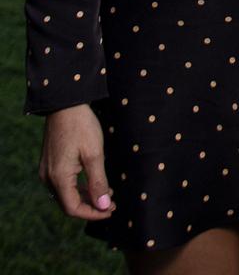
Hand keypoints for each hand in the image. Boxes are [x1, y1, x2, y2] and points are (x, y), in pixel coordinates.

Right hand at [40, 104, 114, 220]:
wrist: (66, 103)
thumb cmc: (81, 126)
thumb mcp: (94, 154)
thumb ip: (98, 182)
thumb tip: (104, 206)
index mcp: (58, 178)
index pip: (73, 208)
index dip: (93, 213)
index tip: (111, 210)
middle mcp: (48, 177)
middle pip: (68, 203)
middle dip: (91, 206)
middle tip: (112, 204)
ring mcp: (47, 170)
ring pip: (66, 193)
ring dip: (86, 197)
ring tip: (107, 193)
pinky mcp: (50, 162)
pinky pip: (63, 183)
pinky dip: (78, 186)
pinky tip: (94, 182)